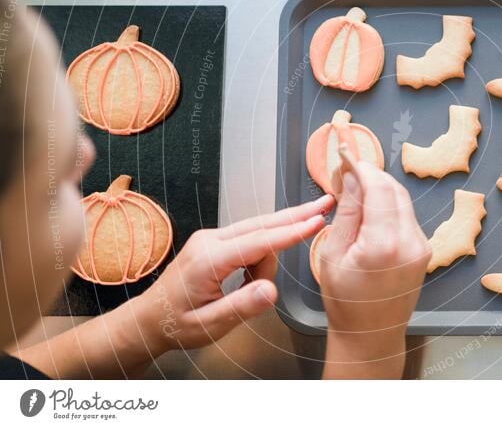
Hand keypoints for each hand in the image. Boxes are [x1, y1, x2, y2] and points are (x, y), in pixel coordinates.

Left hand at [132, 194, 333, 353]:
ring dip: (268, 259)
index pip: (259, 242)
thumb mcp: (210, 324)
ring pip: (258, 235)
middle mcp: (211, 240)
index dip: (291, 232)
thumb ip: (241, 307)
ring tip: (253, 290)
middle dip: (295, 216)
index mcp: (209, 259)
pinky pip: (249, 241)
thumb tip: (272, 291)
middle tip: (325, 203)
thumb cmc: (177, 324)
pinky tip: (250, 280)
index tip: (316, 221)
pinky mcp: (215, 241)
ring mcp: (212, 238)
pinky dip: (259, 257)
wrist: (149, 318)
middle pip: (262, 224)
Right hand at [320, 162, 430, 376]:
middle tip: (348, 169)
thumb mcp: (334, 253)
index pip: (378, 188)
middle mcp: (410, 242)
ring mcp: (421, 246)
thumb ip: (347, 211)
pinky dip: (389, 206)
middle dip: (372, 175)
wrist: (371, 335)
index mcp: (384, 244)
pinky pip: (407, 217)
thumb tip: (351, 176)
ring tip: (355, 188)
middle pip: (394, 190)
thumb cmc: (346, 301)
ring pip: (403, 201)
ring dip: (381, 189)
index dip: (362, 167)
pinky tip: (370, 210)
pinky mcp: (424, 250)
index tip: (347, 155)